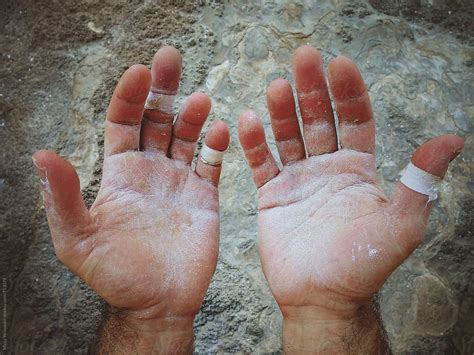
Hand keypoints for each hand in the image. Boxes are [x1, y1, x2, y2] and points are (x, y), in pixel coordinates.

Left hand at [33, 47, 228, 353]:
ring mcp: (179, 181)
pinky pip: (212, 163)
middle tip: (169, 58)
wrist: (158, 302)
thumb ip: (63, 199)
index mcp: (121, 173)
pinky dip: (217, 145)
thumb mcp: (78, 240)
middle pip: (156, 118)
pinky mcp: (204, 196)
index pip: (123, 122)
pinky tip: (221, 130)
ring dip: (193, 113)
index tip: (139, 71)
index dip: (129, 95)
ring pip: (187, 135)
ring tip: (200, 100)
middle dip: (162, 88)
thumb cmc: (116, 275)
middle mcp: (151, 170)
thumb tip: (42, 155)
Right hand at [238, 45, 463, 353]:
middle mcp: (327, 167)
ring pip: (288, 135)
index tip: (339, 64)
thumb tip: (451, 139)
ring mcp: (298, 178)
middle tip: (304, 57)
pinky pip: (261, 162)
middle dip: (311, 88)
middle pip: (318, 118)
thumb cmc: (362, 265)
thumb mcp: (400, 224)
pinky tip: (249, 120)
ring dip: (282, 110)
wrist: (322, 296)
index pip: (355, 118)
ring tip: (277, 86)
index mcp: (358, 168)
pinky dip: (254, 142)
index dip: (348, 91)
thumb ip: (418, 182)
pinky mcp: (272, 194)